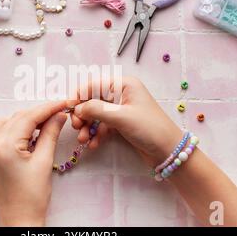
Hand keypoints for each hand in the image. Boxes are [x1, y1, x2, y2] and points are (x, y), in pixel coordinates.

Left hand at [0, 101, 67, 225]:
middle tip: (58, 112)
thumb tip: (59, 115)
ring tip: (46, 122)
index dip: (48, 108)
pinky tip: (30, 132)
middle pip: (17, 118)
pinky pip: (1, 133)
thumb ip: (50, 134)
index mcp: (5, 146)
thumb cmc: (32, 196)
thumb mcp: (44, 162)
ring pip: (8, 123)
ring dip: (26, 119)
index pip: (28, 118)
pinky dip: (16, 128)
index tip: (63, 103)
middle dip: (38, 113)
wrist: (19, 219)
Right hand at [67, 77, 182, 165]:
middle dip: (83, 114)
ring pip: (96, 114)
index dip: (78, 95)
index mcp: (124, 84)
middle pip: (93, 100)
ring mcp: (121, 109)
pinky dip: (96, 134)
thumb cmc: (149, 128)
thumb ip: (96, 110)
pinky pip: (103, 125)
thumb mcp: (120, 117)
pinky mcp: (121, 123)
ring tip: (83, 140)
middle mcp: (121, 93)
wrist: (169, 151)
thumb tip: (76, 108)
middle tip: (77, 127)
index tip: (67, 108)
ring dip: (87, 126)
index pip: (94, 84)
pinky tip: (93, 145)